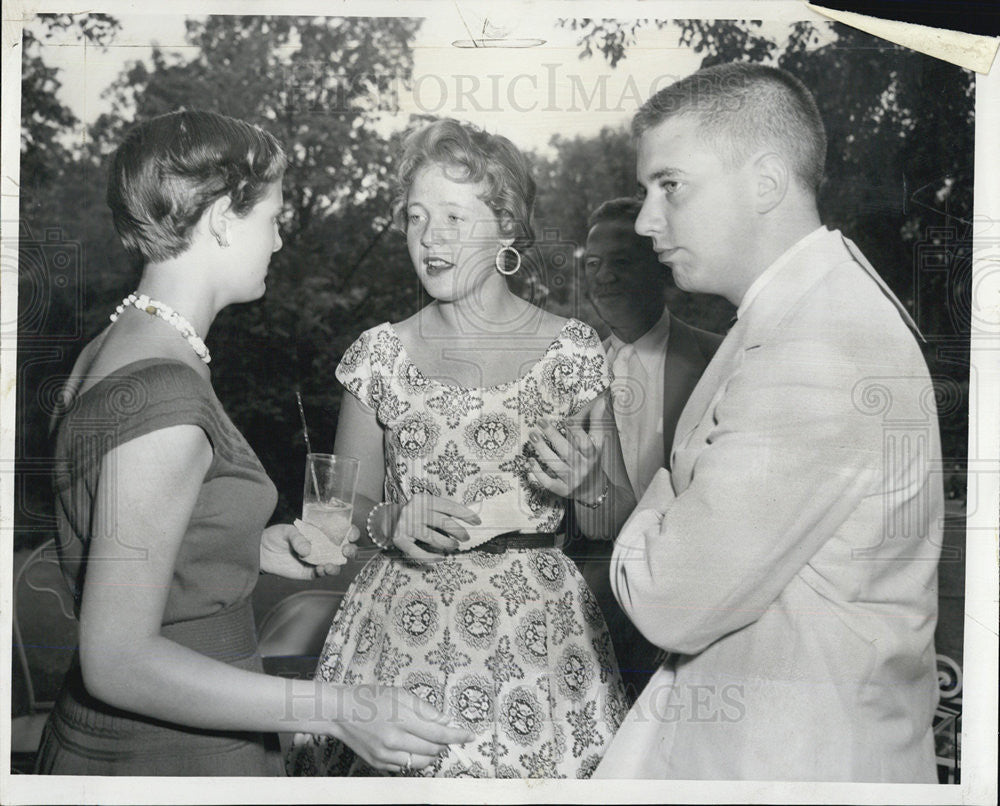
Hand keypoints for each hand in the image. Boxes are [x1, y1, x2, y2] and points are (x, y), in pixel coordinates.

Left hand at [259, 523, 358, 578]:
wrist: (260, 552)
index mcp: (322, 532)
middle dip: (350, 550)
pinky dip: (325, 572)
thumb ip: (298, 538)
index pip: (342, 531)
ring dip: (338, 564)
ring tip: (331, 564)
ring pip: (336, 563)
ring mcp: (318, 559)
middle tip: (346, 550)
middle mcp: (324, 546)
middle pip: (344, 549)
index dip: (350, 532)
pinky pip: (321, 573)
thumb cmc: (276, 536)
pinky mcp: (310, 572)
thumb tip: (307, 550)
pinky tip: (322, 569)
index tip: (350, 534)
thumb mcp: (287, 531)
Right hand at [298, 685, 474, 772]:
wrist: (340, 712)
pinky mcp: (378, 763)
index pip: (439, 733)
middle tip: (443, 735)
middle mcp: (394, 740)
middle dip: (444, 744)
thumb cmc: (371, 698)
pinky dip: (413, 758)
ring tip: (426, 741)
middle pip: (433, 750)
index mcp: (401, 718)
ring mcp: (385, 755)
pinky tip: (407, 745)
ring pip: (422, 762)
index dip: (457, 736)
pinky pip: (405, 766)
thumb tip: (445, 722)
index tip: (470, 736)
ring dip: (431, 753)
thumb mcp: (400, 694)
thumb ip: (425, 709)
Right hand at [387, 493, 479, 562]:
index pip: (449, 506)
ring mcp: (406, 525)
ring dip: (447, 544)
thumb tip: (469, 518)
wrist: (385, 519)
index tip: (477, 522)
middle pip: (442, 522)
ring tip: (455, 546)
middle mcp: (414, 511)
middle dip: (458, 531)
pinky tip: (440, 558)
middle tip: (466, 537)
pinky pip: (417, 552)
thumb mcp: (426, 506)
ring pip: (432, 538)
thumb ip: (443, 510)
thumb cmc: (414, 514)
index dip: (465, 514)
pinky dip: (430, 557)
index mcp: (423, 499)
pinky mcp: (400, 539)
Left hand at [526, 416, 604, 501]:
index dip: (576, 432)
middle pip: (566, 451)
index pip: (585, 443)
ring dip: (542, 450)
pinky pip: (548, 483)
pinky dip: (538, 473)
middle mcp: (583, 467)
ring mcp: (572, 479)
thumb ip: (597, 422)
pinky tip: (529, 462)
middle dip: (552, 435)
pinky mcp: (562, 490)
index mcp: (593, 454)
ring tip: (532, 435)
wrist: (594, 489)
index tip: (565, 419)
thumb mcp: (598, 442)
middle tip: (540, 421)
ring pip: (555, 465)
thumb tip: (602, 400)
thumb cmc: (593, 459)